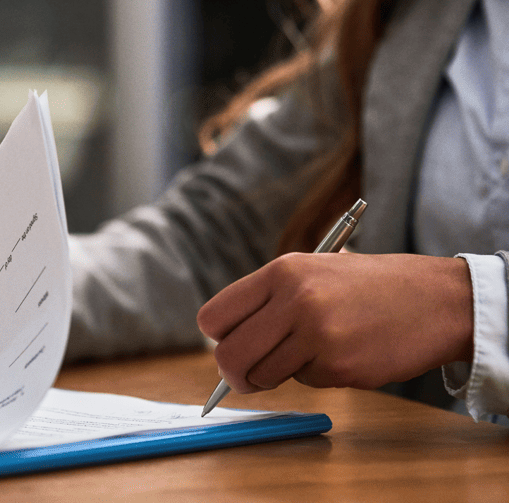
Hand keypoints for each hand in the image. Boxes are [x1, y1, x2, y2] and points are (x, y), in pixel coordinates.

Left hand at [197, 252, 473, 393]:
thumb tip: (227, 339)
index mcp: (281, 271)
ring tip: (313, 352)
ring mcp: (316, 333)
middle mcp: (294, 300)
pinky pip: (305, 383)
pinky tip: (347, 353)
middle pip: (229, 356)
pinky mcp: (339, 364)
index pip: (214, 317)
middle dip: (234, 374)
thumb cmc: (371, 287)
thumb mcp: (314, 270)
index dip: (220, 338)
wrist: (438, 300)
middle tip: (248, 378)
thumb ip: (270, 300)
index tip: (232, 344)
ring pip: (263, 375)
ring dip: (279, 375)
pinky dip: (318, 376)